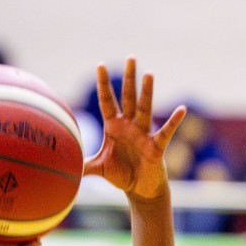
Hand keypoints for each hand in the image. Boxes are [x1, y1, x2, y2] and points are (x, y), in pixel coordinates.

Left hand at [83, 57, 185, 199]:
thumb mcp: (98, 167)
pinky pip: (165, 132)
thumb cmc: (120, 173)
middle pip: (128, 97)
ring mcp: (143, 134)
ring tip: (148, 74)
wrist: (139, 188)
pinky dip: (174, 122)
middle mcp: (129, 125)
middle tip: (131, 58)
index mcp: (114, 126)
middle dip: (128, 78)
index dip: (104, 84)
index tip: (101, 65)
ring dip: (146, 92)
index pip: (107, 101)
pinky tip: (181, 110)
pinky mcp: (156, 146)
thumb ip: (82, 164)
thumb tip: (63, 164)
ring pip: (144, 109)